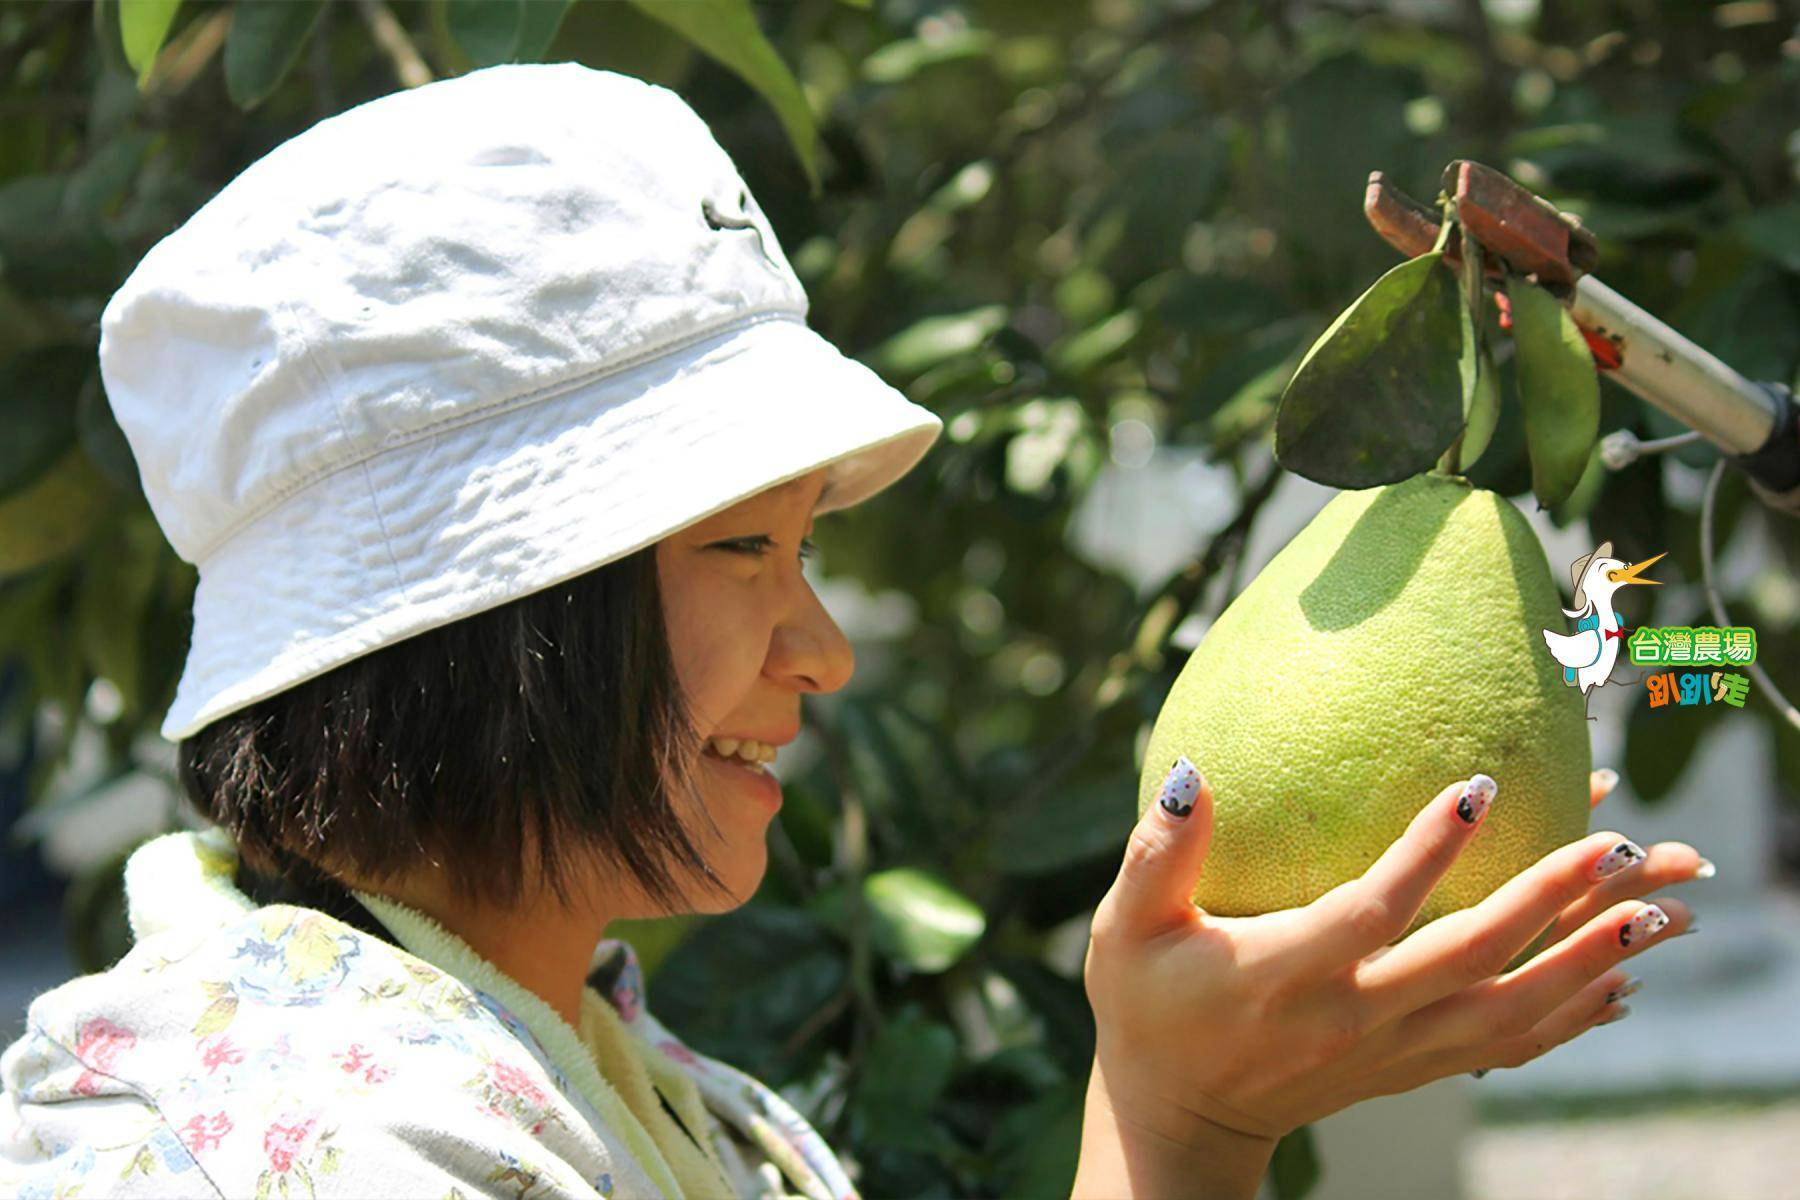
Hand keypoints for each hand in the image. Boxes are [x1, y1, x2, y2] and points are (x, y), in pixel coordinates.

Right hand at [1081, 761, 1704, 1157]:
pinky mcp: (1410, 1067)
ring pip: (1508, 1010)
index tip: (1481, 787)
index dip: (1426, 855)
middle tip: (1616, 840)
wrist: (1179, 1116)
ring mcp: (1388, 1050)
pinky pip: (1508, 1046)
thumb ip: (1157, 854)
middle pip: (1470, 959)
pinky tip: (1620, 980)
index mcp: (1282, 975)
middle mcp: (1349, 1018)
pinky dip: (1572, 1015)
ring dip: (1588, 960)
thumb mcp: (1125, 929)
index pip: (1370, 914)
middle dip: (1550, 901)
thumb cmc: (1147, 1007)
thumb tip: (1192, 775)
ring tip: (1657, 907)